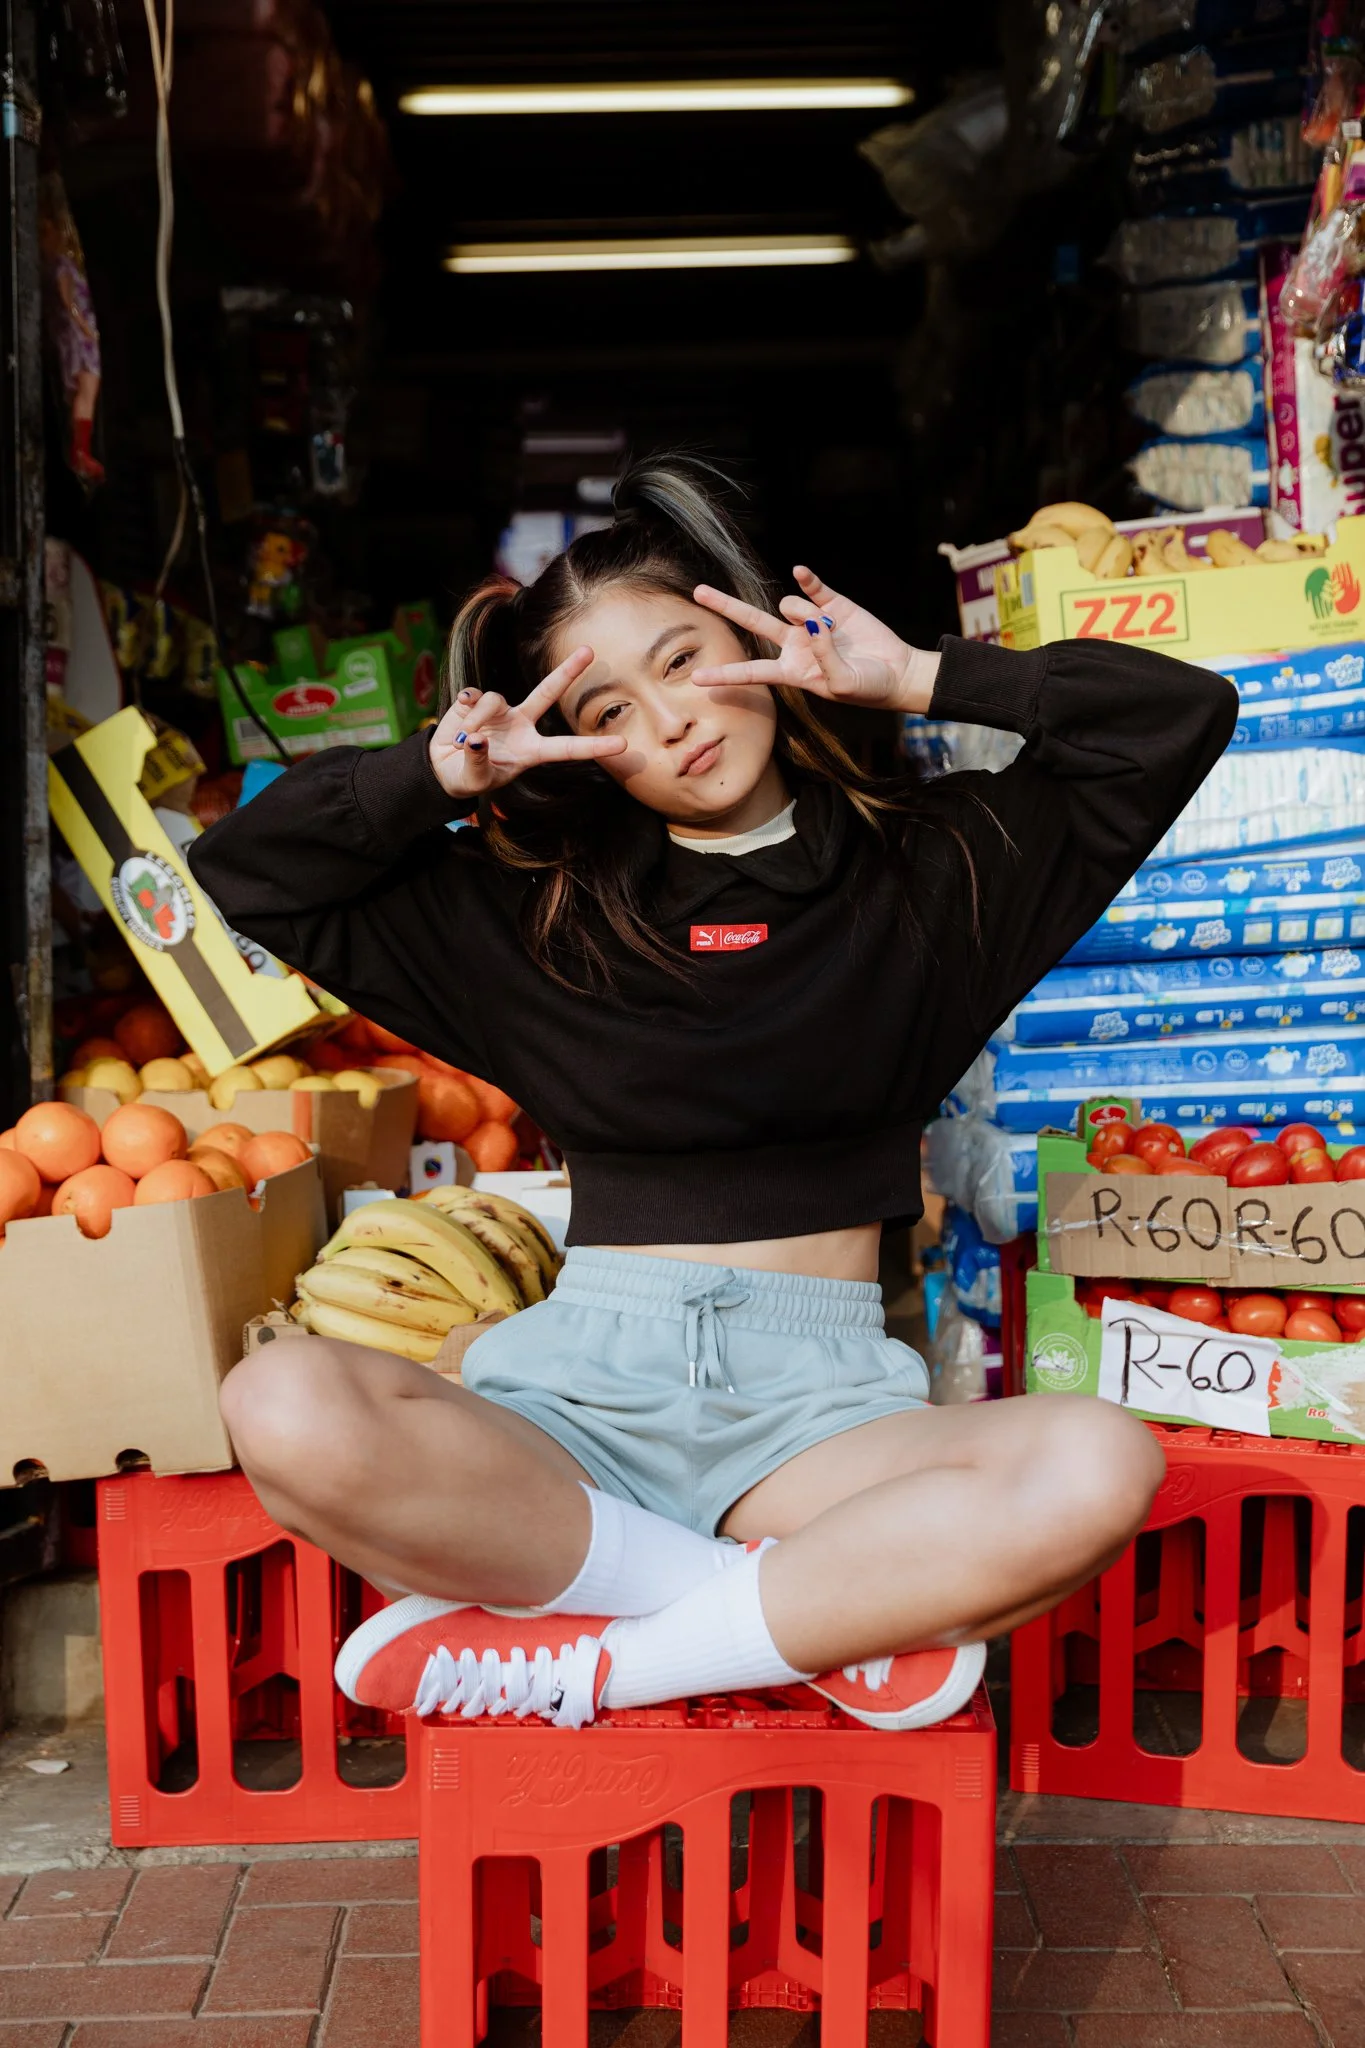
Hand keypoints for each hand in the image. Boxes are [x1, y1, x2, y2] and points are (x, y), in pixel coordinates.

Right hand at [428, 645, 627, 797]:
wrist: (444, 767)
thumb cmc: (468, 778)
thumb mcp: (475, 780)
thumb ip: (478, 761)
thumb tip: (478, 738)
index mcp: (530, 751)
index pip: (567, 748)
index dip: (594, 747)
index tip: (623, 745)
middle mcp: (521, 725)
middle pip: (548, 692)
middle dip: (568, 671)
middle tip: (590, 650)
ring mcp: (501, 710)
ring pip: (494, 700)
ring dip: (478, 719)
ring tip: (465, 741)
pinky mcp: (477, 700)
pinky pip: (473, 697)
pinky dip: (464, 712)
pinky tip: (458, 727)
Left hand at [691, 566, 939, 713]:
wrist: (896, 672)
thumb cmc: (866, 687)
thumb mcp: (842, 684)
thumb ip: (823, 657)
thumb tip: (813, 623)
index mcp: (791, 671)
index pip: (752, 671)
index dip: (725, 676)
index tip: (697, 680)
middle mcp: (794, 644)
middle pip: (752, 622)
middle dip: (726, 606)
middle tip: (698, 592)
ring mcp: (811, 621)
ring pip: (789, 607)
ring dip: (805, 615)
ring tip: (831, 631)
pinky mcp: (832, 604)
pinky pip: (812, 587)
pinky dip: (806, 580)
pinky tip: (802, 573)